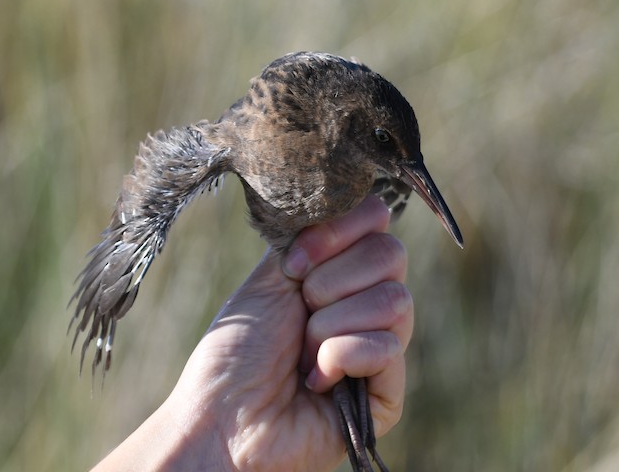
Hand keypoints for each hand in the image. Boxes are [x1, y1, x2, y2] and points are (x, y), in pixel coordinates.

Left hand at [94, 195, 412, 470]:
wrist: (221, 418)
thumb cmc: (236, 351)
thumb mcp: (272, 276)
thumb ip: (314, 235)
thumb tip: (360, 199)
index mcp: (339, 271)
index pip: (377, 221)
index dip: (339, 232)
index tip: (294, 263)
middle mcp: (365, 304)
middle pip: (392, 255)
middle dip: (331, 281)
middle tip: (299, 310)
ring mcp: (379, 349)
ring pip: (396, 300)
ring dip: (332, 325)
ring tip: (302, 354)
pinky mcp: (387, 395)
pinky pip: (389, 348)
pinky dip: (342, 357)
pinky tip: (316, 381)